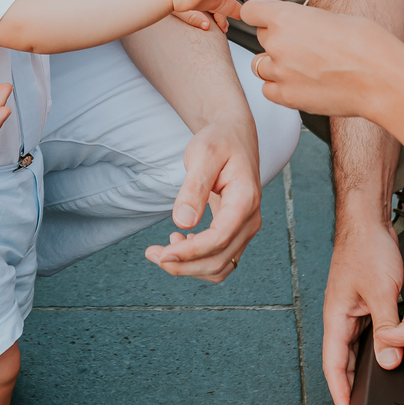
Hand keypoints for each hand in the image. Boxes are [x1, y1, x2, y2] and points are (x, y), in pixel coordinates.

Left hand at [144, 119, 261, 281]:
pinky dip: (199, 261)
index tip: (163, 253)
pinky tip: (179, 243)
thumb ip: (194, 189)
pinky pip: (221, 259)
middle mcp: (250, 220)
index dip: (190, 252)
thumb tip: (183, 223)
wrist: (234, 137)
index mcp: (245, 200)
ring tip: (163, 249)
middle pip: (219, 260)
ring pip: (220, 266)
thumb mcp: (202, 155)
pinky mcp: (237, 231)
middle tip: (153, 254)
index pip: (219, 239)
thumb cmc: (219, 142)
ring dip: (190, 267)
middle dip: (184, 265)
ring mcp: (245, 228)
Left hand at [243, 0, 403, 124]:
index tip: (269, 17)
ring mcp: (279, 72)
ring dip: (276, 64)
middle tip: (304, 44)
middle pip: (261, 37)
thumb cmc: (366, 43)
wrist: (381, 79)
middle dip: (277, 38)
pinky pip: (269, 89)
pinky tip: (303, 83)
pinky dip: (280, 86)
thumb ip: (305, 21)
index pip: (251, 10)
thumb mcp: (333, 18)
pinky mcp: (287, 97)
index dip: (260, 13)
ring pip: (261, 64)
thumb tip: (297, 25)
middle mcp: (276, 43)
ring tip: (305, 66)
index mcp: (285, 17)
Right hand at [322, 218, 403, 404]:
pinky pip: (368, 337)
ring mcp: (352, 312)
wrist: (368, 221)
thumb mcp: (381, 292)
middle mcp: (340, 318)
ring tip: (377, 393)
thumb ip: (385, 329)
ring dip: (365, 371)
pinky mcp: (364, 305)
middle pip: (343, 363)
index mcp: (336, 318)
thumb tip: (389, 360)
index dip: (340, 394)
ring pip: (356, 351)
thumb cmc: (366, 248)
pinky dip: (377, 351)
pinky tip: (389, 358)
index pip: (334, 366)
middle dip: (352, 389)